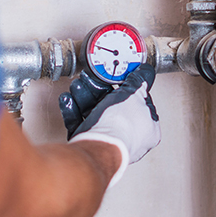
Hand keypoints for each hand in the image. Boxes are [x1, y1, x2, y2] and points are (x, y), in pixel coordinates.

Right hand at [59, 64, 160, 186]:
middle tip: (89, 78)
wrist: (99, 145)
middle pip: (111, 105)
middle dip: (97, 88)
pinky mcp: (88, 143)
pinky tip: (68, 99)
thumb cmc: (121, 125)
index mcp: (146, 128)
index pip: (137, 103)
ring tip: (77, 86)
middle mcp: (128, 136)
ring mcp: (107, 140)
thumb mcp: (135, 95)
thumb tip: (146, 71)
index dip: (125, 86)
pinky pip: (79, 123)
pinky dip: (72, 110)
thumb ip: (141, 81)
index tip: (115, 76)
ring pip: (93, 113)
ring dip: (83, 96)